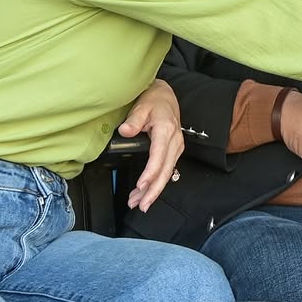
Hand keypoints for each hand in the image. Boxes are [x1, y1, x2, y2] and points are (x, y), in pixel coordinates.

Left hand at [120, 79, 182, 211]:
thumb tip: (125, 131)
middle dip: (153, 190)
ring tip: (139, 203)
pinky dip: (157, 183)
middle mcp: (175, 141)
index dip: (150, 174)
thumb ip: (133, 120)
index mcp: (166, 131)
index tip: (141, 186)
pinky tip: (145, 192)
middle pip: (166, 171)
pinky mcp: (174, 150)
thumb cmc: (154, 100)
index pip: (159, 157)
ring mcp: (176, 147)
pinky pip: (167, 170)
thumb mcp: (142, 106)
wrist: (165, 95)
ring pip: (167, 174)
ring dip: (154, 190)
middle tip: (141, 205)